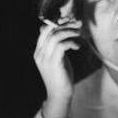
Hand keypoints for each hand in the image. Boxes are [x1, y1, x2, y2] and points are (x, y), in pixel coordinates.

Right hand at [35, 3, 82, 117]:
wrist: (59, 95)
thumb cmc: (61, 77)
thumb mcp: (57, 59)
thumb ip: (57, 46)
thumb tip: (61, 32)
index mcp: (38, 51)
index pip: (44, 30)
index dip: (58, 22)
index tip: (71, 22)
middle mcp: (39, 53)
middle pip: (51, 30)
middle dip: (66, 25)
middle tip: (78, 25)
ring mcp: (45, 58)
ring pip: (56, 36)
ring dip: (70, 32)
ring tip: (79, 34)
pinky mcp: (54, 63)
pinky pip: (62, 45)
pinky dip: (71, 42)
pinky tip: (77, 46)